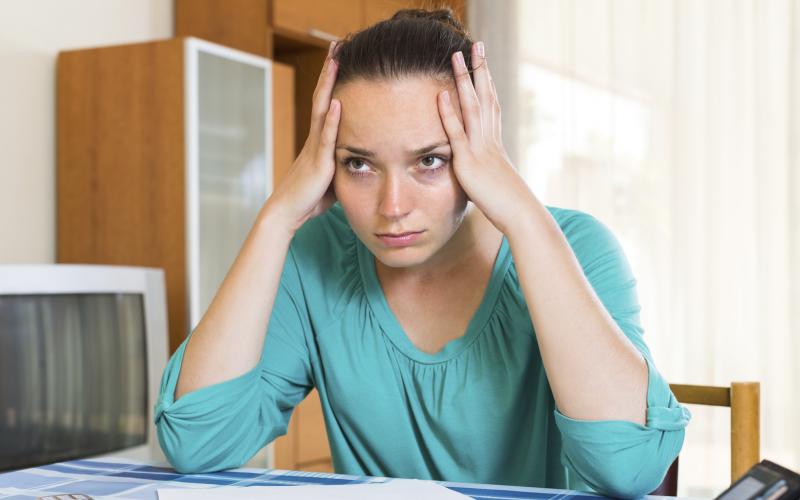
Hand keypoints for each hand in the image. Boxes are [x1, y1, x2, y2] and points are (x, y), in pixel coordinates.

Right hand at [267, 41, 340, 233]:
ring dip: (329, 84)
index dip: (332, 80)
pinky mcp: (319, 162)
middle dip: (330, 71)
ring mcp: (316, 147)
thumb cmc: (311, 199)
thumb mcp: (335, 178)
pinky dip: (331, 119)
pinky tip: (337, 102)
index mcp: (320, 140)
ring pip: (322, 108)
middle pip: (322, 96)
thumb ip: (346, 165)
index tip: (339, 58)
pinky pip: (326, 136)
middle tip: (336, 45)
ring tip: (335, 60)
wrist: (289, 212)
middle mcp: (316, 138)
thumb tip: (364, 163)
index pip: (326, 102)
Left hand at [437, 42, 534, 234]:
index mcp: (495, 144)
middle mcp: (490, 140)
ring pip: (472, 106)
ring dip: (464, 80)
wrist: (520, 215)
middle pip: (486, 96)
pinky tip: (442, 94)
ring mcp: (480, 149)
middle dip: (480, 70)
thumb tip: (483, 175)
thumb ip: (486, 174)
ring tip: (456, 56)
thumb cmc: (509, 206)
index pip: (492, 106)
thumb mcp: (496, 184)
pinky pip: (457, 133)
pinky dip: (449, 113)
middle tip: (476, 45)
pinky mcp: (469, 163)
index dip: (487, 83)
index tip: (483, 63)